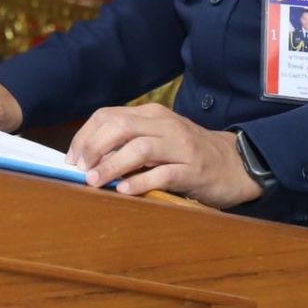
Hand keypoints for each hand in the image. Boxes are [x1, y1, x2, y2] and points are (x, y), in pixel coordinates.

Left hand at [66, 104, 263, 208]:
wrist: (236, 164)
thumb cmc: (189, 155)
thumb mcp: (159, 140)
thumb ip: (129, 143)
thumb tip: (88, 159)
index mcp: (153, 115)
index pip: (108, 116)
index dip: (85, 136)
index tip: (71, 158)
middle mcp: (166, 125)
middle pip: (120, 127)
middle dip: (94, 148)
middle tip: (80, 169)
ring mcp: (181, 147)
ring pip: (140, 148)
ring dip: (112, 164)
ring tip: (96, 181)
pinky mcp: (194, 170)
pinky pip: (163, 174)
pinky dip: (140, 182)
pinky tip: (125, 191)